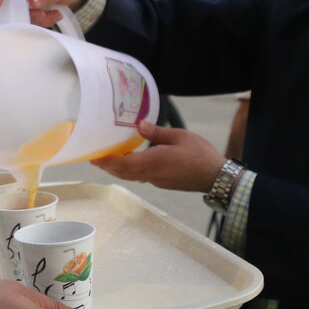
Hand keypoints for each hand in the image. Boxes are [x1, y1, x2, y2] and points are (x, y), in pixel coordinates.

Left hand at [92, 120, 224, 191]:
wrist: (215, 176)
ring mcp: (157, 181)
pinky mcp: (163, 183)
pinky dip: (130, 171)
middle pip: (123, 173)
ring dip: (118, 170)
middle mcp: (151, 174)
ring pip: (131, 176)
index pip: (122, 163)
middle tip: (94, 159)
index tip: (93, 157)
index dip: (107, 161)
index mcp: (152, 162)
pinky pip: (141, 177)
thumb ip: (156, 132)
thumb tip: (139, 125)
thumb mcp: (179, 136)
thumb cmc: (199, 154)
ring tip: (108, 160)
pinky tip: (131, 163)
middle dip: (108, 166)